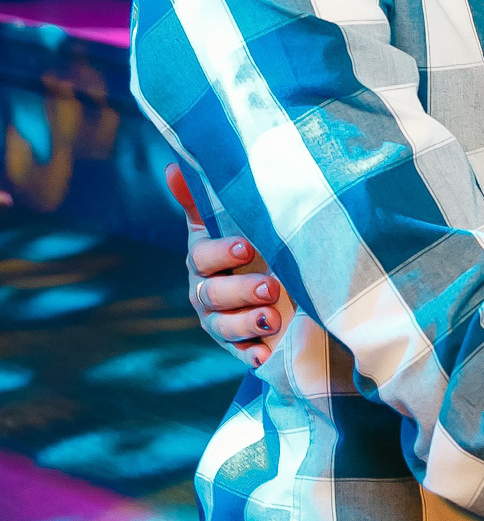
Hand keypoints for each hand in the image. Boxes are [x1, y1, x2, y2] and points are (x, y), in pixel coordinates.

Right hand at [166, 164, 292, 366]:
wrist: (271, 287)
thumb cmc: (247, 248)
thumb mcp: (231, 223)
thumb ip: (202, 201)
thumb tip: (173, 166)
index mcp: (202, 259)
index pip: (202, 256)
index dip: (222, 252)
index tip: (246, 247)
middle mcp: (204, 291)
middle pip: (213, 293)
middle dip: (242, 290)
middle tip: (272, 285)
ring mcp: (218, 321)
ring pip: (224, 325)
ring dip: (248, 322)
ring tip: (273, 318)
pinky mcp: (236, 345)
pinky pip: (239, 353)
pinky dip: (251, 354)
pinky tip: (264, 354)